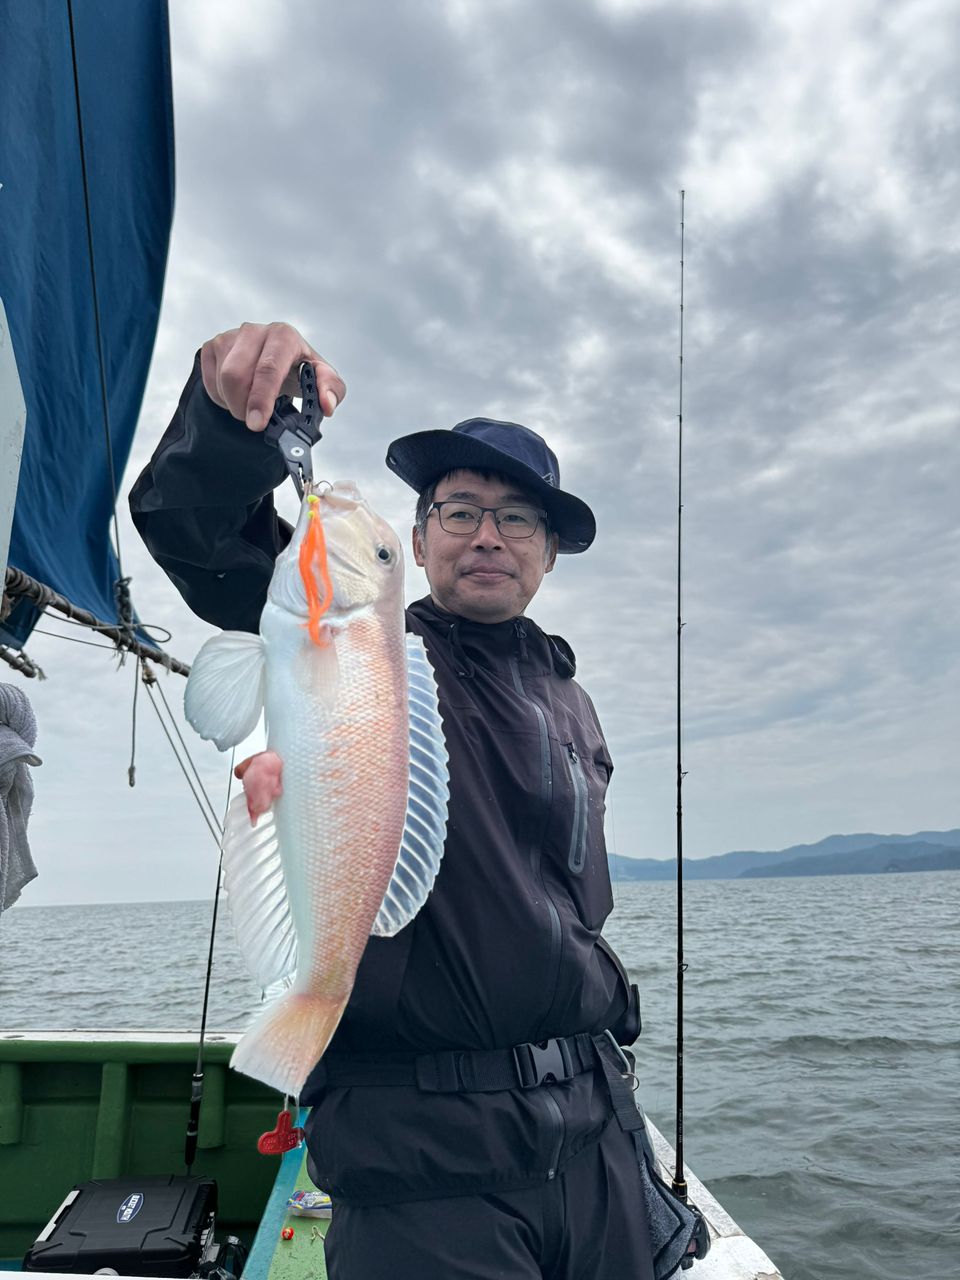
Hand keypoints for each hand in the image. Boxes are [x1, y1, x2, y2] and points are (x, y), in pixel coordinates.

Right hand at [200, 322, 346, 430]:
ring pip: (222, 379)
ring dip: (233, 403)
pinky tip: (237, 395)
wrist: (278, 362)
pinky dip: (220, 397)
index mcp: (284, 336)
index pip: (267, 368)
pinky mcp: (213, 345)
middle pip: (236, 375)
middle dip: (243, 406)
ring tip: (250, 405)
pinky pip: (209, 379)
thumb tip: (327, 404)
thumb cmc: (299, 370)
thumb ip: (332, 390)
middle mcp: (255, 331)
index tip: (257, 423)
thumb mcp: (323, 379)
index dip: (261, 398)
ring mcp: (230, 336)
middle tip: (254, 421)